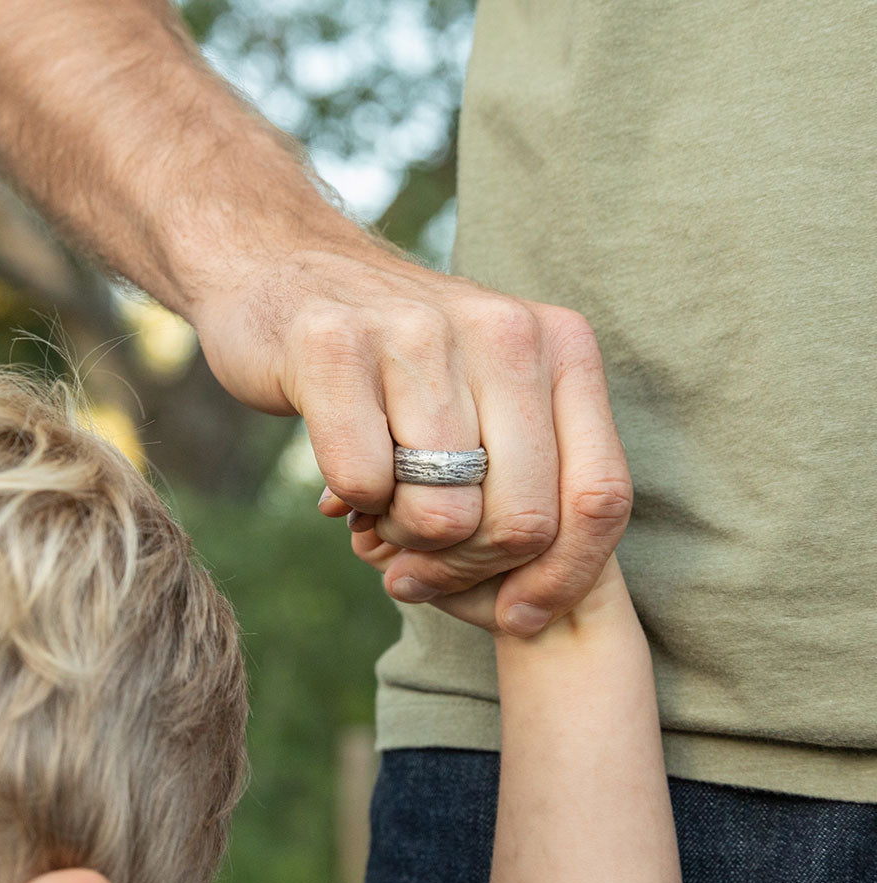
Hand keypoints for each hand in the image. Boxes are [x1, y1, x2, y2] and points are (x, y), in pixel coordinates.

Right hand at [195, 244, 631, 635]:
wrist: (284, 270)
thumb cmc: (396, 364)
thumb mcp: (491, 398)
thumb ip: (533, 482)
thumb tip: (531, 607)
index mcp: (561, 346)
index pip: (598, 499)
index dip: (559, 579)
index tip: (514, 612)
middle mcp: (505, 330)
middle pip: (522, 523)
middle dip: (466, 567)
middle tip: (420, 554)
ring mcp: (419, 333)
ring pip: (443, 517)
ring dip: (402, 536)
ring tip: (381, 506)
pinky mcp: (334, 345)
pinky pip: (364, 483)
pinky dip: (350, 500)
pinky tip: (342, 476)